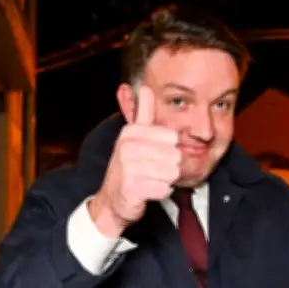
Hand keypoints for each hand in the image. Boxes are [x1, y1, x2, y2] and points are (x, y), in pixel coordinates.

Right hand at [90, 85, 180, 236]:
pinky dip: (160, 193)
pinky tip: (148, 191)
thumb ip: (143, 113)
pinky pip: (164, 189)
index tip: (154, 156)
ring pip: (171, 173)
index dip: (169, 150)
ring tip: (149, 181)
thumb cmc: (129, 168)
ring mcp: (128, 168)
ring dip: (164, 180)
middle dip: (168, 167)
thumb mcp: (134, 137)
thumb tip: (145, 87)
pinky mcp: (131, 189)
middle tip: (151, 172)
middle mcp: (127, 147)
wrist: (113, 200)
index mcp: (131, 132)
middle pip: (174, 156)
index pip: (172, 138)